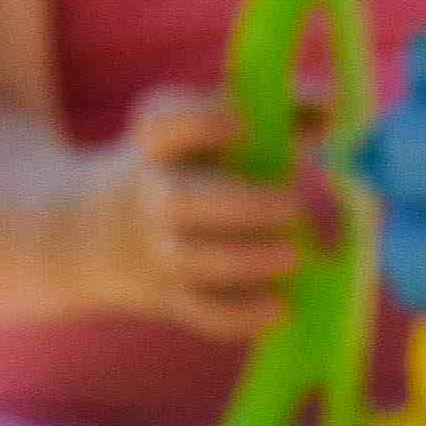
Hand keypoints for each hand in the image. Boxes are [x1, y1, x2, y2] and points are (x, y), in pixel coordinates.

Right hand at [78, 85, 315, 337]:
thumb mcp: (206, 128)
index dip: (199, 122)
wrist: (91, 232)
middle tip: (294, 205)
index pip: (163, 123)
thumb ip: (276, 111)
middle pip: (182, 202)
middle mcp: (150, 193)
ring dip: (246, 261)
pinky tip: (279, 309)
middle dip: (241, 207)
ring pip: (192, 261)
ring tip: (294, 257)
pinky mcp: (166, 294)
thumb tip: (335, 110)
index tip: (241, 123)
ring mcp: (155, 248)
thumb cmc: (183, 167)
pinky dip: (238, 315)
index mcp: (157, 141)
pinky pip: (198, 312)